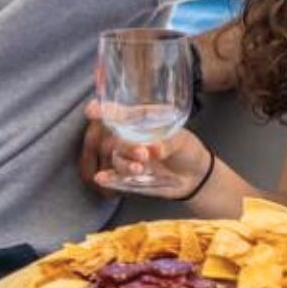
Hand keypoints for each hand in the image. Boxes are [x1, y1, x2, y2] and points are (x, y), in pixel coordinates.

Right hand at [79, 99, 211, 198]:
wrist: (195, 176)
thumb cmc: (187, 149)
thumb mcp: (182, 140)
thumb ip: (168, 143)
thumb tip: (154, 149)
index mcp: (140, 121)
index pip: (118, 113)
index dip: (103, 110)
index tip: (91, 109)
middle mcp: (130, 138)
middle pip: (114, 138)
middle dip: (125, 146)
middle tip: (143, 153)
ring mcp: (128, 157)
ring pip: (116, 158)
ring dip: (124, 163)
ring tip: (140, 168)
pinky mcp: (128, 177)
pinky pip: (113, 176)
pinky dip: (107, 178)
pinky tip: (101, 178)